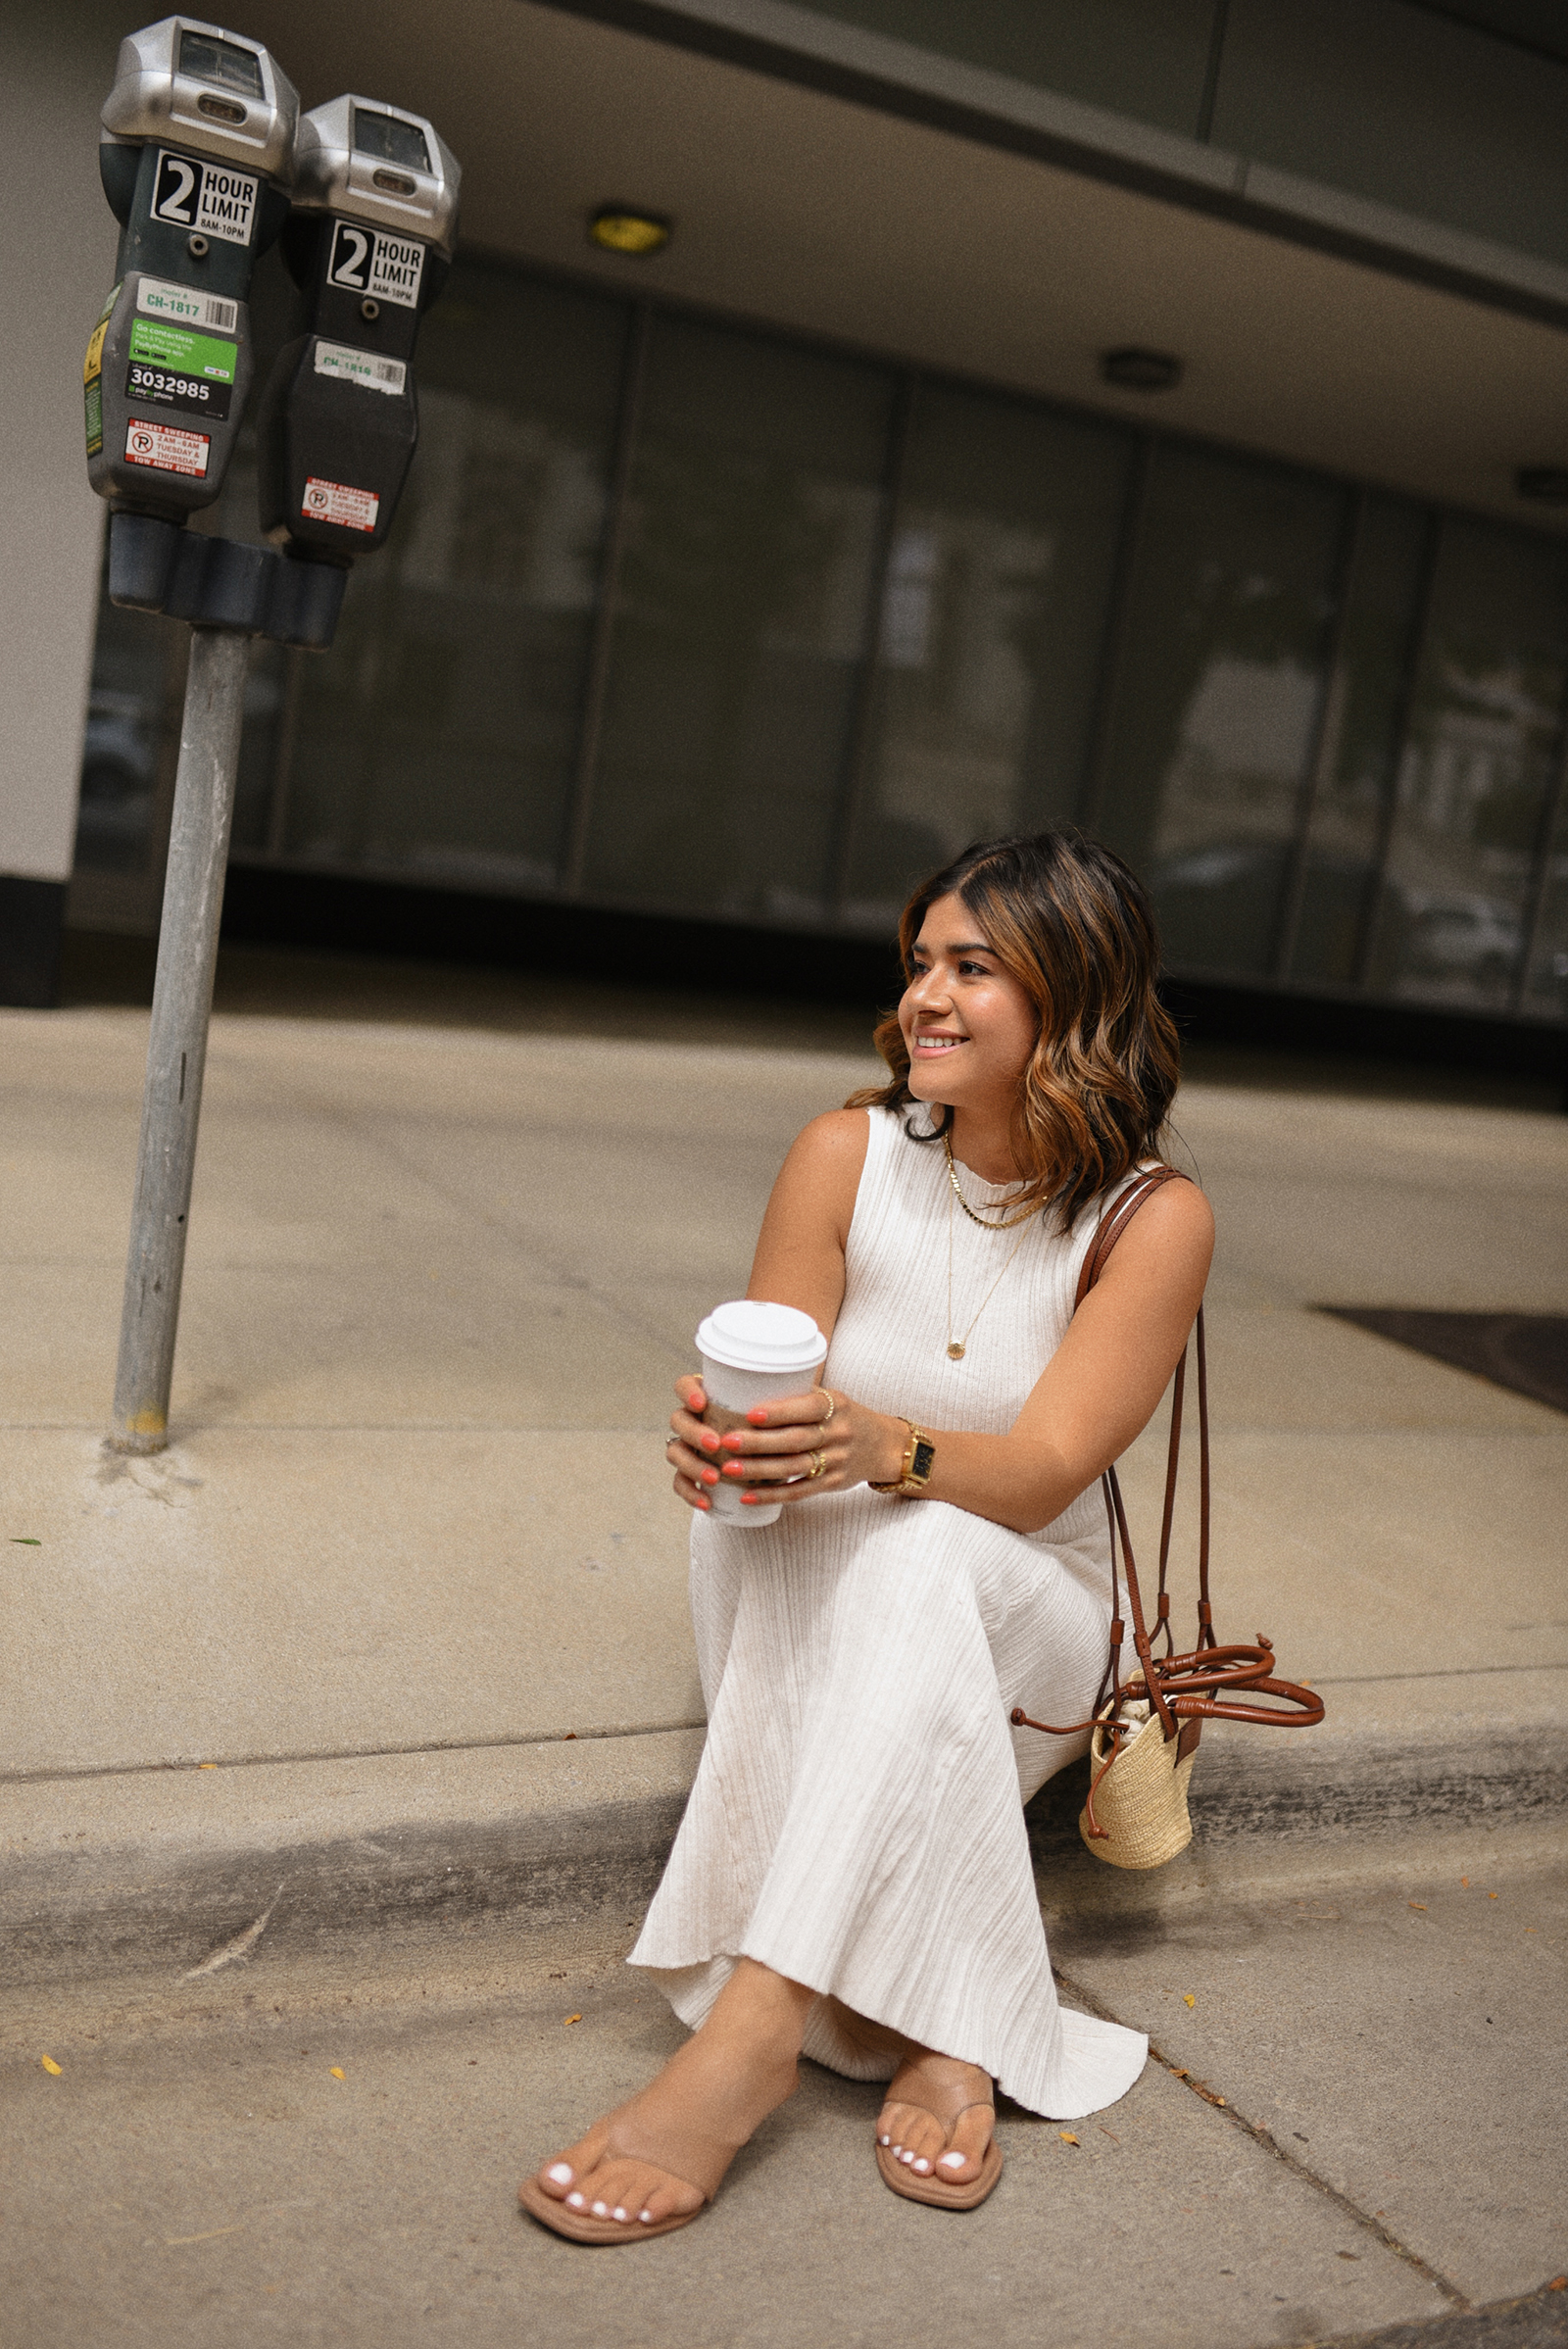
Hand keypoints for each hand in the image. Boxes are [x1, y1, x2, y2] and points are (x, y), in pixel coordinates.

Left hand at [666, 1374, 905, 1510]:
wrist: (884, 1445)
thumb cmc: (844, 1416)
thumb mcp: (832, 1399)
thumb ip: (798, 1397)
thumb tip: (744, 1390)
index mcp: (837, 1405)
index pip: (807, 1408)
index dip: (779, 1412)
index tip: (750, 1414)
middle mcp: (839, 1433)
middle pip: (795, 1440)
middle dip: (758, 1443)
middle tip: (727, 1441)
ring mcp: (838, 1461)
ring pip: (794, 1468)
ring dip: (759, 1470)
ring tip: (728, 1469)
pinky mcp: (833, 1483)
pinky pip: (800, 1492)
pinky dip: (772, 1494)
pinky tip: (747, 1496)